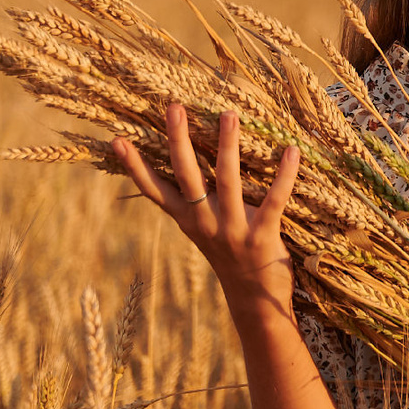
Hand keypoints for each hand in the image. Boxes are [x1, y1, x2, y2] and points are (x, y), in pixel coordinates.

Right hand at [113, 105, 303, 320]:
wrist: (255, 301)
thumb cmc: (232, 255)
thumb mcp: (206, 229)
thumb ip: (197, 202)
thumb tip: (189, 163)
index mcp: (187, 219)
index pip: (153, 189)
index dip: (134, 166)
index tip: (117, 140)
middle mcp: (204, 222)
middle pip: (186, 175)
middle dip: (179, 140)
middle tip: (174, 107)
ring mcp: (232, 229)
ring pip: (228, 179)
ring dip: (228, 145)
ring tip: (228, 113)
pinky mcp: (262, 236)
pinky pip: (274, 199)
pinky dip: (284, 174)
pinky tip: (291, 150)